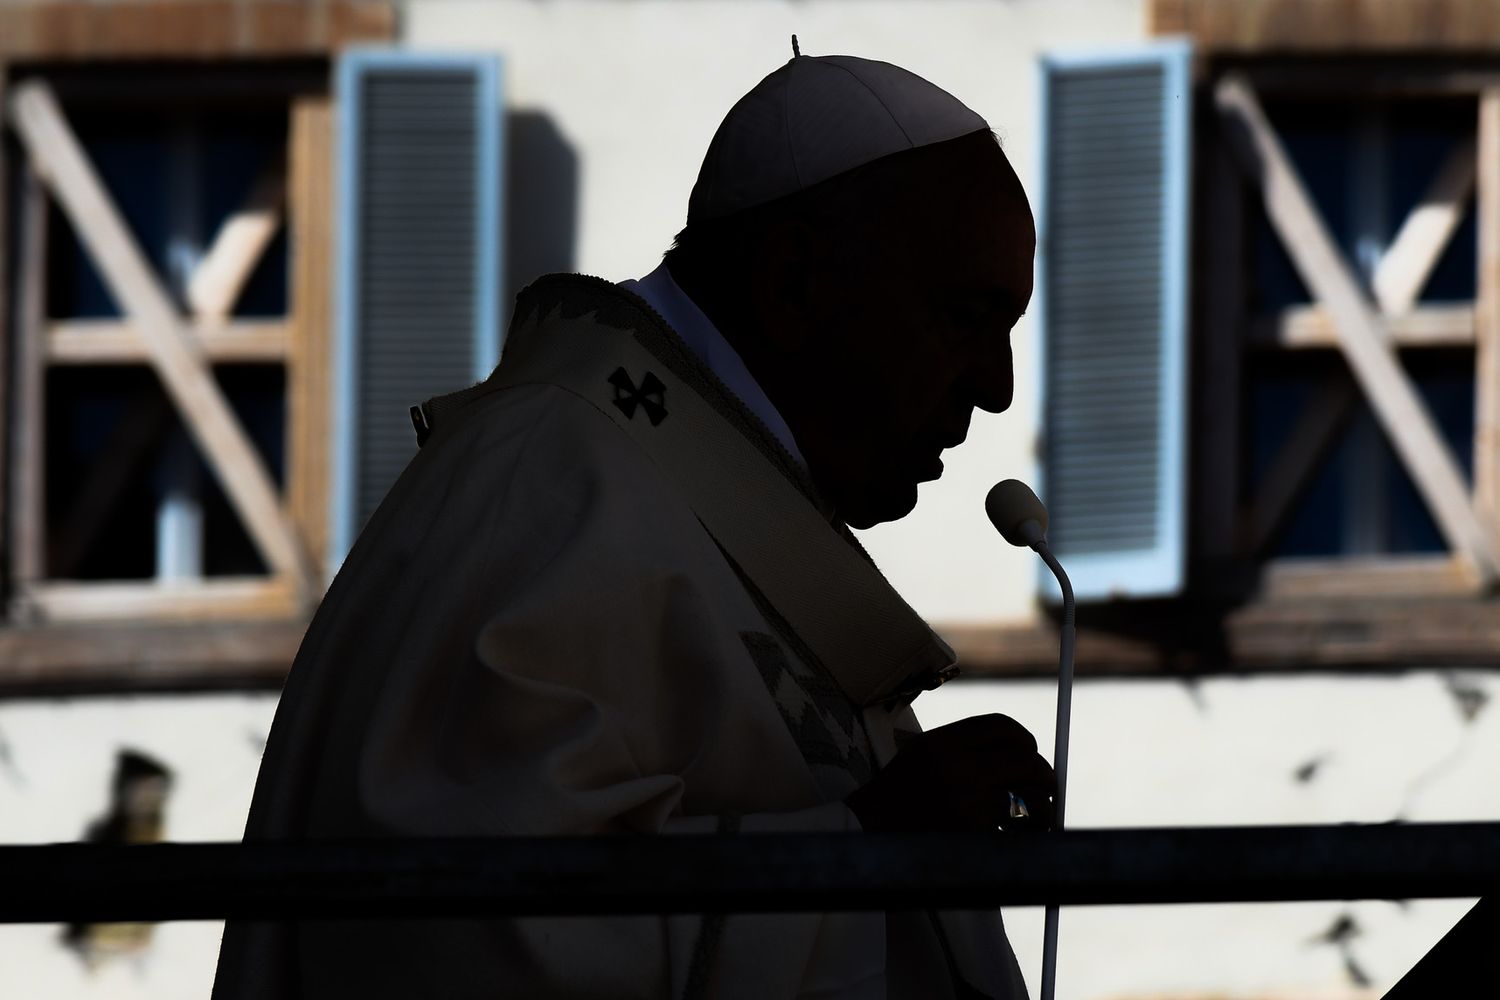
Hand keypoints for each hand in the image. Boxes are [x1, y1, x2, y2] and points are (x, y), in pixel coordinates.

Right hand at [845, 714, 1055, 832]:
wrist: (867, 834)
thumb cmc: (899, 797)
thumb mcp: (923, 756)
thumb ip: (965, 750)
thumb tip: (1024, 756)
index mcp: (943, 741)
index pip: (1001, 726)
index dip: (1024, 740)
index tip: (1029, 753)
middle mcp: (956, 764)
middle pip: (1024, 758)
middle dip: (1044, 776)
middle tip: (1047, 791)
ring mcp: (965, 798)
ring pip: (1030, 794)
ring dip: (1043, 808)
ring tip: (1039, 819)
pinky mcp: (972, 831)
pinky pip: (1016, 827)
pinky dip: (1025, 833)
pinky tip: (1016, 838)